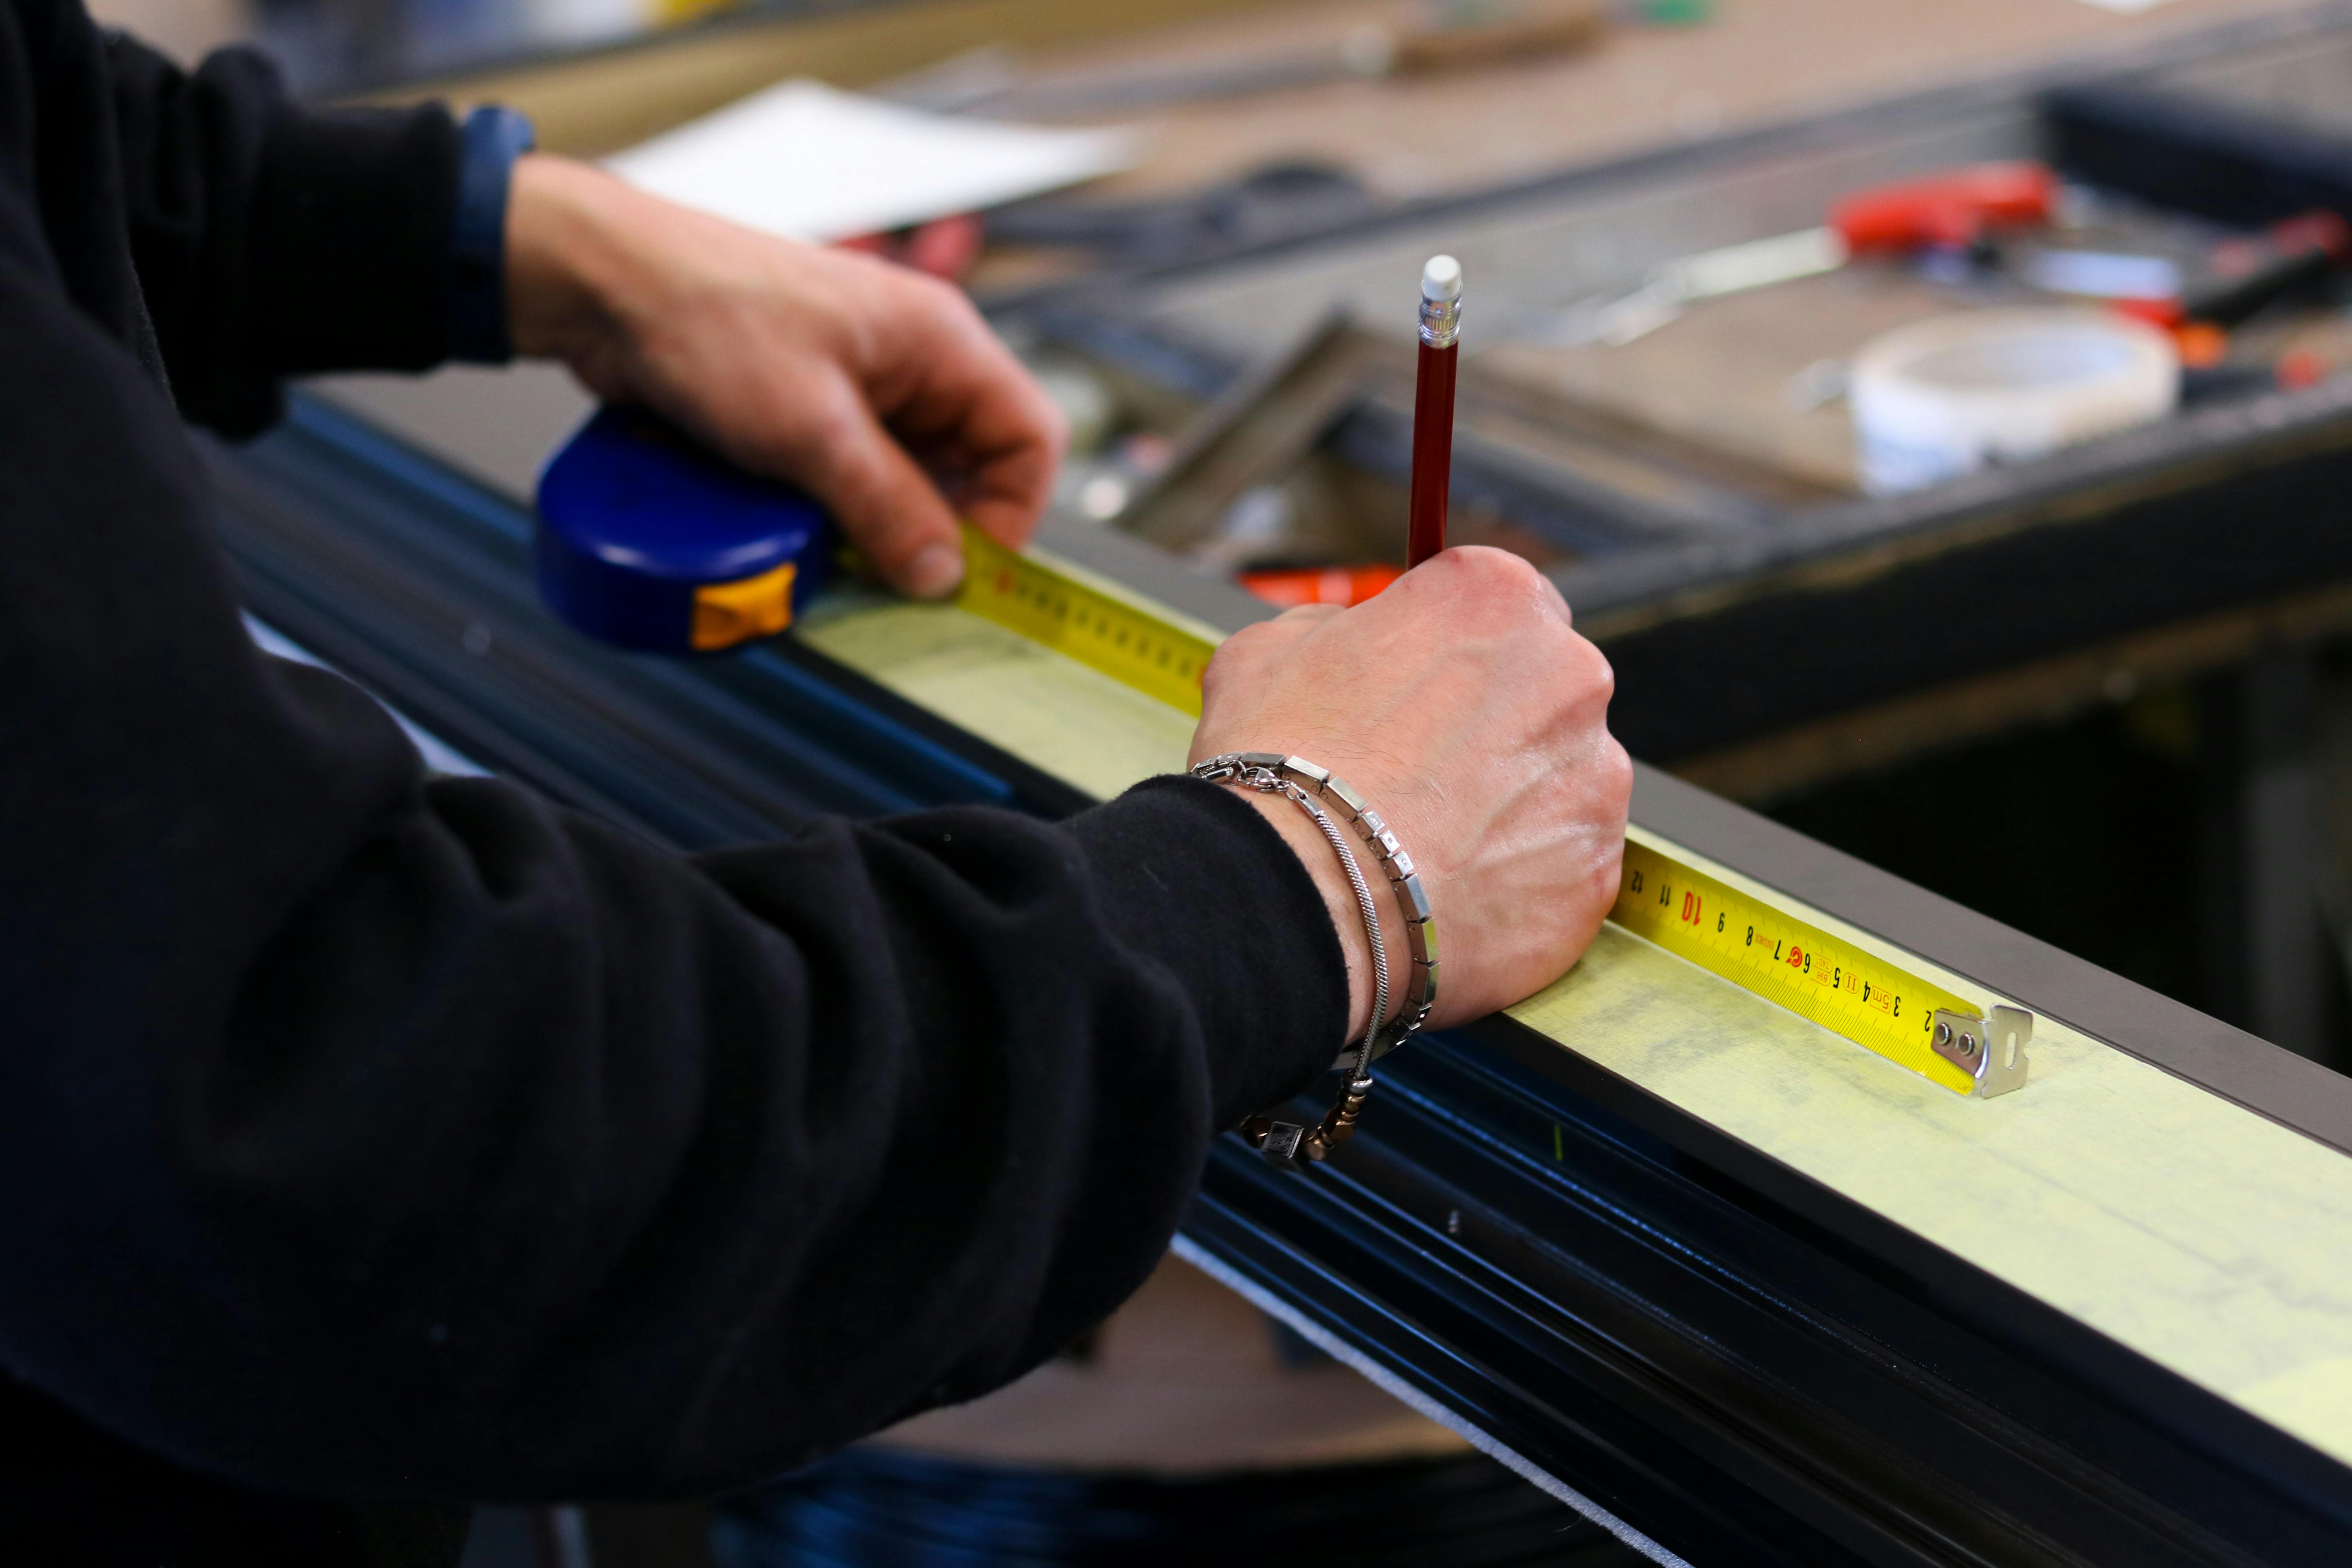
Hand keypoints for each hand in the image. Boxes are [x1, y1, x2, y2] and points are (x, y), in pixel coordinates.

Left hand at [502, 155, 1066, 598]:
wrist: (601, 283)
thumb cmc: (707, 317)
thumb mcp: (810, 428)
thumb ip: (887, 505)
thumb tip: (942, 574)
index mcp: (939, 342)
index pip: (1029, 439)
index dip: (1009, 514)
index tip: (956, 569)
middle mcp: (912, 363)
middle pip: (972, 470)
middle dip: (935, 531)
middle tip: (885, 576)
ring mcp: (862, 386)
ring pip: (911, 482)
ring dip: (879, 529)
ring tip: (831, 554)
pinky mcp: (813, 409)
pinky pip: (854, 477)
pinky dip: (836, 514)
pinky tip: (799, 531)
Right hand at [1191, 548, 1630, 1041]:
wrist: (1301, 896)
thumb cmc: (1283, 764)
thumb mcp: (1271, 648)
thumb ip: (1335, 629)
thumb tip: (1351, 639)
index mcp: (1497, 597)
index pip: (1499, 609)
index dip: (1452, 655)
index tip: (1418, 694)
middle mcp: (1570, 672)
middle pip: (1544, 691)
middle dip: (1492, 727)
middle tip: (1419, 776)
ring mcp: (1594, 775)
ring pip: (1560, 781)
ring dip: (1511, 804)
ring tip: (1430, 844)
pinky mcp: (1596, 869)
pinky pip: (1563, 865)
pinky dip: (1521, 880)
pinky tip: (1454, 892)